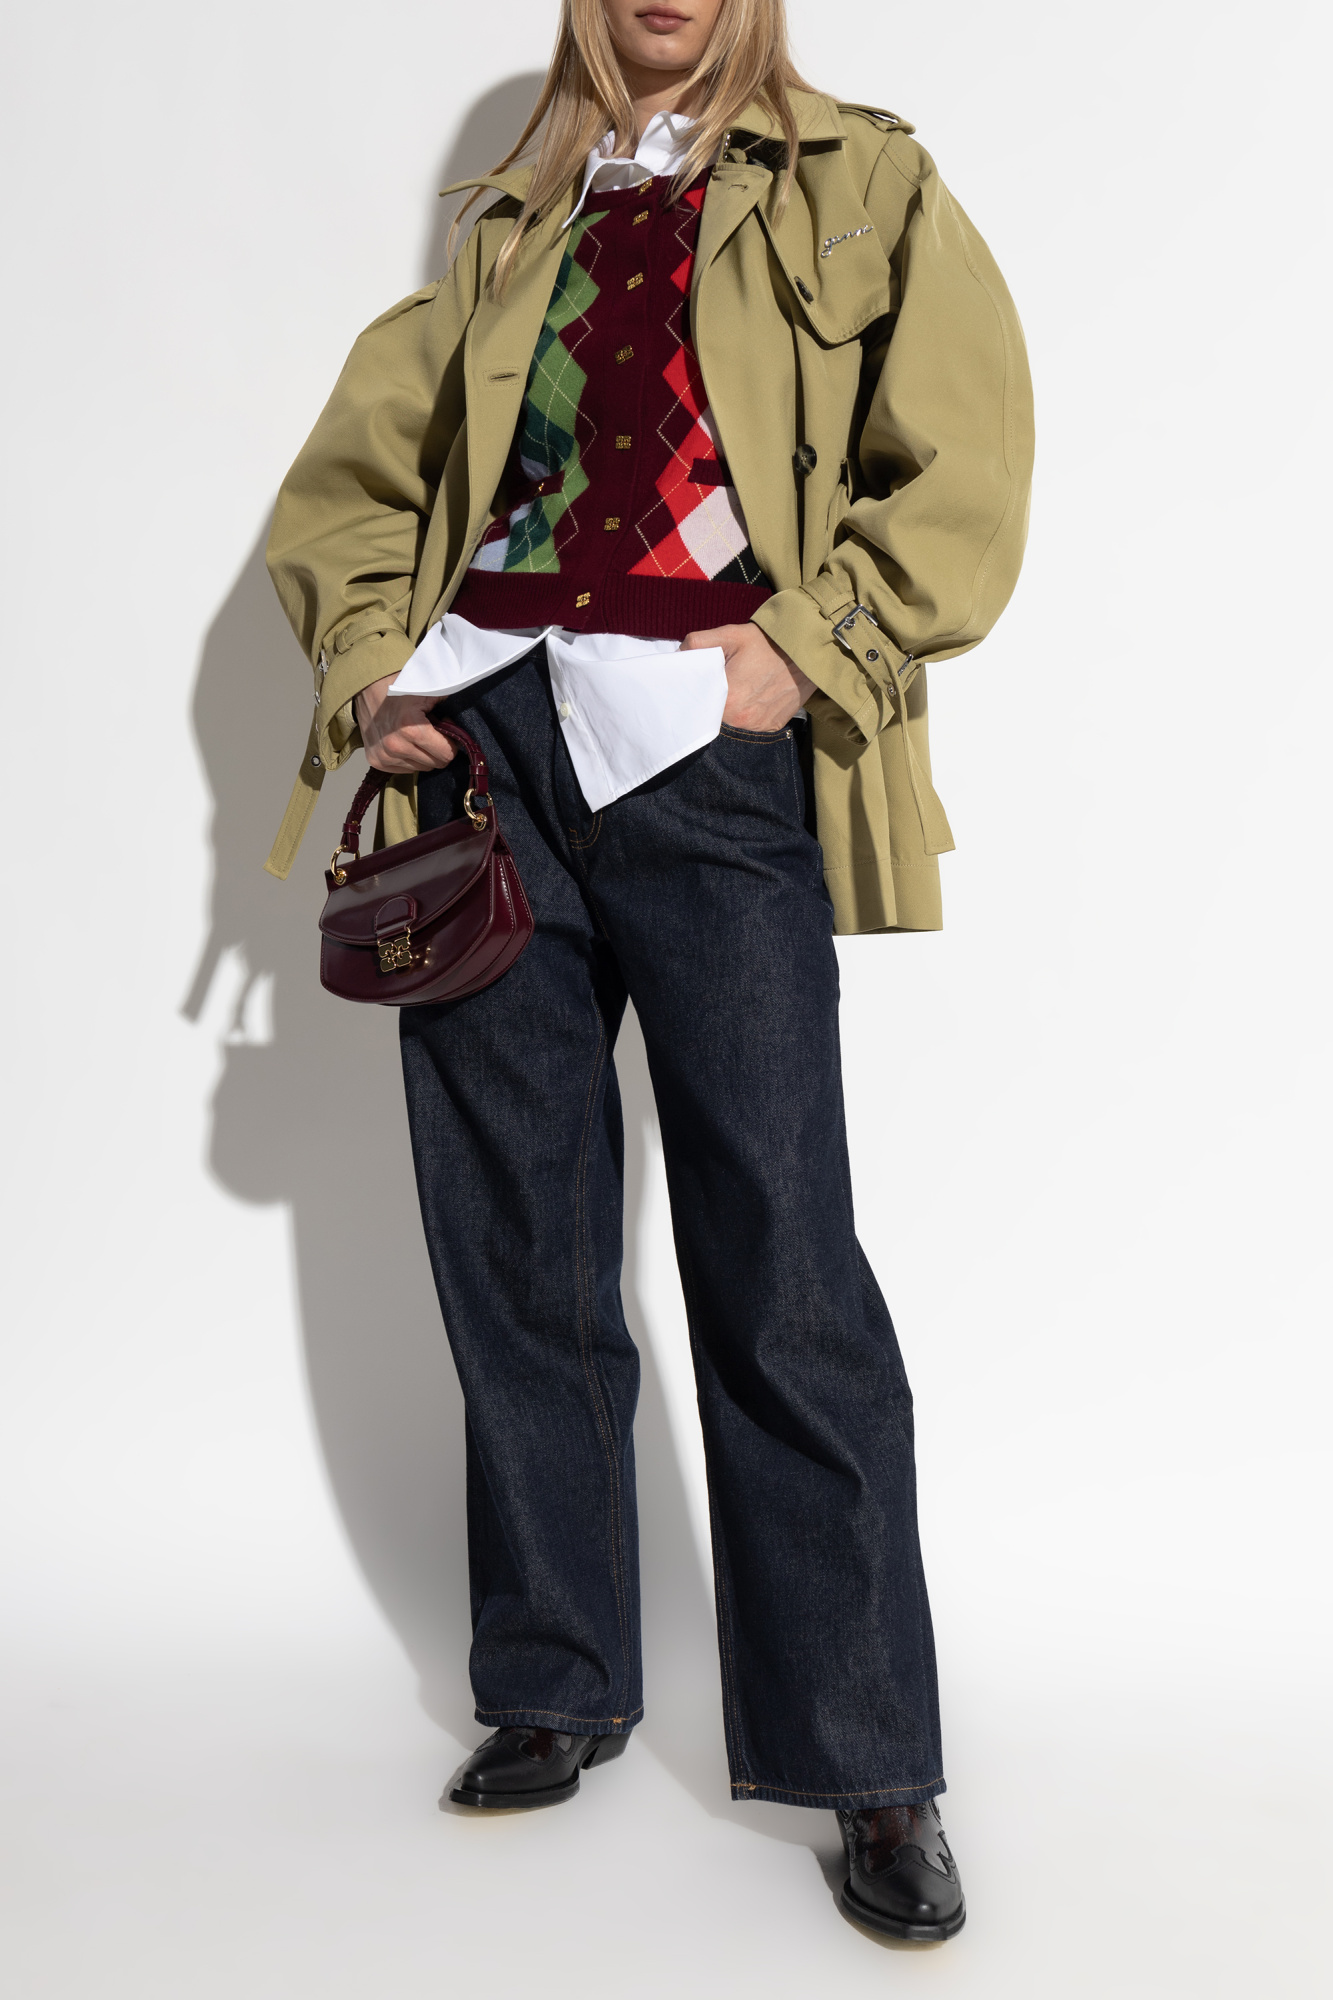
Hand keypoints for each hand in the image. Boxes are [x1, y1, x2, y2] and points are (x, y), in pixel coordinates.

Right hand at [354, 675, 457, 773]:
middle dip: (438, 748)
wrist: (367, 686)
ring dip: (423, 754)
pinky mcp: (375, 760)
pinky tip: (404, 740)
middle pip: (435, 763)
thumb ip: (451, 705)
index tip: (445, 728)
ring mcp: (383, 755)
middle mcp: (395, 746)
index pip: (446, 754)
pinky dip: (409, 758)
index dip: (451, 742)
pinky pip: (405, 769)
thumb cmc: (400, 685)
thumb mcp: (429, 689)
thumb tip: (466, 725)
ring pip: (421, 768)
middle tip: (431, 730)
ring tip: (416, 733)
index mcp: (411, 729)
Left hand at [681, 622, 814, 731]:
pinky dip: (747, 717)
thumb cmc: (767, 643)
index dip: (694, 696)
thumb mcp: (729, 634)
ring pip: (731, 725)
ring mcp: (758, 727)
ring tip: (738, 692)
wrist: (806, 652)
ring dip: (728, 713)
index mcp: (728, 698)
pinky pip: (751, 728)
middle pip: (713, 718)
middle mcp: (742, 719)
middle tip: (718, 688)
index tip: (697, 687)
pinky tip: (752, 700)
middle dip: (710, 705)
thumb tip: (678, 657)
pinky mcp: (771, 728)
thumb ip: (697, 643)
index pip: (697, 706)